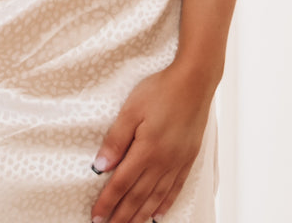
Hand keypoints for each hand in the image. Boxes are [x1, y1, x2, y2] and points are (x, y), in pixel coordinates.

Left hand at [90, 63, 214, 222]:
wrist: (195, 82)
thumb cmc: (161, 91)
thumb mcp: (131, 110)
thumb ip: (115, 140)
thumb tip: (100, 167)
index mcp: (146, 151)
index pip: (121, 184)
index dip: (107, 202)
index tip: (96, 217)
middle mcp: (163, 162)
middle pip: (138, 197)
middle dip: (122, 216)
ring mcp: (177, 162)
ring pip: (156, 198)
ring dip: (141, 215)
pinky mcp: (188, 158)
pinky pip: (175, 189)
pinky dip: (165, 204)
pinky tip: (158, 214)